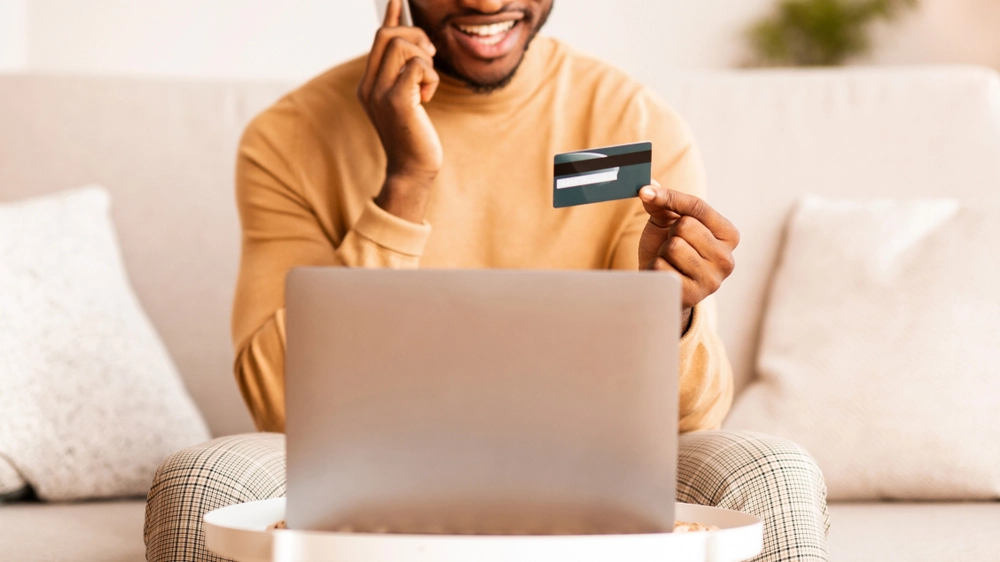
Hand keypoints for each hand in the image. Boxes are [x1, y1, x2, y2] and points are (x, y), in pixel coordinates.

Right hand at [357, 0, 441, 222]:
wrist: (413, 170)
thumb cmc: (415, 136)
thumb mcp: (408, 101)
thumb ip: (406, 75)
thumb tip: (416, 47)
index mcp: (369, 83)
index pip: (380, 36)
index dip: (393, 14)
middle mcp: (369, 85)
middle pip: (388, 34)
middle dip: (416, 35)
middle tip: (431, 55)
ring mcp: (379, 93)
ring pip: (402, 46)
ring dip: (425, 59)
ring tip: (428, 84)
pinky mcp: (396, 102)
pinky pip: (416, 66)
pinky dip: (430, 76)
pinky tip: (428, 97)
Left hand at [637, 181, 739, 329]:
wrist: (662, 286)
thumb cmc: (669, 249)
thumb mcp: (669, 222)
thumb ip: (663, 203)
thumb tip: (647, 186)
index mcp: (729, 235)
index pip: (698, 207)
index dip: (670, 197)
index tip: (646, 192)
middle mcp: (726, 259)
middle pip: (685, 225)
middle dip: (670, 233)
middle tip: (673, 245)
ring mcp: (711, 280)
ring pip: (673, 246)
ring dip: (663, 252)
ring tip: (670, 261)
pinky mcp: (692, 296)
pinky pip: (661, 268)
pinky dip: (655, 268)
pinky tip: (664, 275)